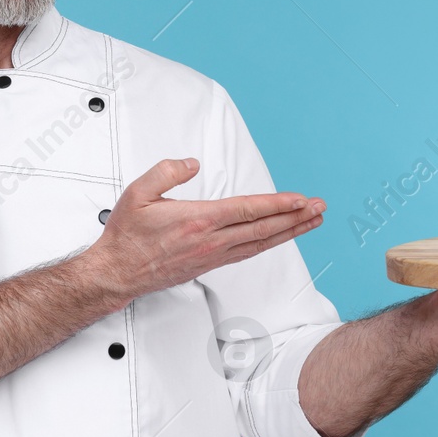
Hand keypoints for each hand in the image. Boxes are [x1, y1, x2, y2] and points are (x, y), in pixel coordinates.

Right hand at [85, 158, 323, 303]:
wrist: (117, 273)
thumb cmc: (127, 236)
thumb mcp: (138, 192)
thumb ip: (167, 171)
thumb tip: (192, 164)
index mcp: (198, 220)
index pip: (248, 209)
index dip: (279, 204)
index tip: (301, 198)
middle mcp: (211, 240)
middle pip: (264, 227)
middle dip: (296, 217)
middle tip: (320, 208)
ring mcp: (212, 255)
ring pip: (260, 242)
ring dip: (289, 232)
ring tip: (311, 222)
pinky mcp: (209, 265)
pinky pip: (247, 253)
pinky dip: (268, 244)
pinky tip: (278, 239)